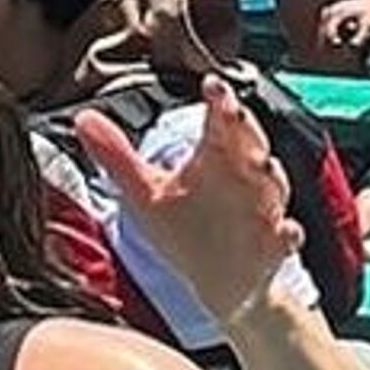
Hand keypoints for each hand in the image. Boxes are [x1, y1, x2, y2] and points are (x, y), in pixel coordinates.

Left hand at [72, 80, 295, 324]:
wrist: (219, 282)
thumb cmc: (185, 229)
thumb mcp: (146, 193)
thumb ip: (118, 157)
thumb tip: (83, 118)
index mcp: (216, 156)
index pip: (220, 120)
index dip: (219, 100)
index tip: (213, 86)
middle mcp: (244, 176)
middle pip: (251, 143)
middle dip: (245, 127)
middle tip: (235, 112)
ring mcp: (263, 210)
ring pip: (274, 184)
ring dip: (270, 174)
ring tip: (264, 164)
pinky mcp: (273, 245)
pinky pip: (285, 236)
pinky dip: (287, 233)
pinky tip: (287, 231)